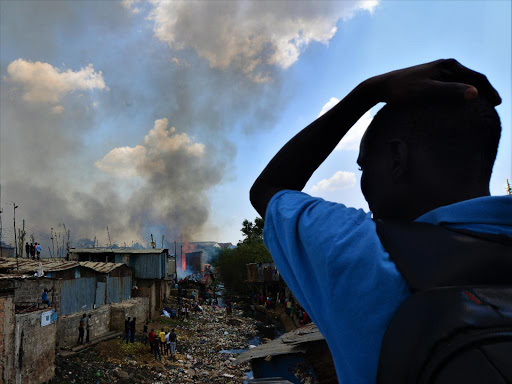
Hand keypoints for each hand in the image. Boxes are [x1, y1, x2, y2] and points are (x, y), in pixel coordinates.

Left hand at [366, 59, 500, 105]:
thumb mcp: (427, 92)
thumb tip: (475, 93)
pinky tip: (457, 107)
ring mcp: (437, 72)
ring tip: (479, 109)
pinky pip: (451, 87)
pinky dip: (459, 95)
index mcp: (449, 66)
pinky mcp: (429, 79)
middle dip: (484, 91)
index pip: (477, 78)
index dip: (489, 91)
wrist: (381, 87)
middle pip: (472, 79)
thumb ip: (449, 91)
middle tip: (493, 108)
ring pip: (462, 83)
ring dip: (472, 93)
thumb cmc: (402, 91)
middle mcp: (445, 66)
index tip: (497, 105)